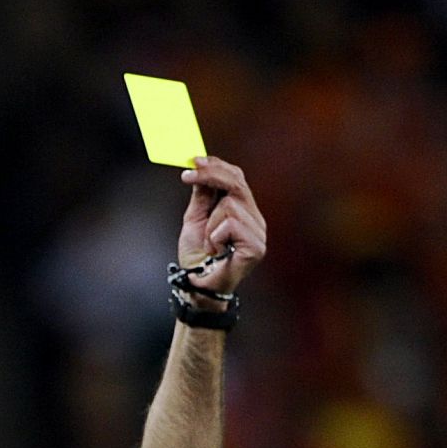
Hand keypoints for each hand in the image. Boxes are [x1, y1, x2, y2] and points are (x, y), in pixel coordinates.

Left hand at [177, 156, 266, 296]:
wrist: (197, 287)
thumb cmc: (197, 257)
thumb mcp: (195, 218)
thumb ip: (202, 194)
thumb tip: (201, 167)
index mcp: (244, 211)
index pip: (237, 178)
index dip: (217, 166)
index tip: (195, 160)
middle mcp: (256, 220)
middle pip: (237, 183)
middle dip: (210, 176)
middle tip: (187, 175)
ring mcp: (259, 234)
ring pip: (229, 205)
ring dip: (210, 223)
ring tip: (209, 243)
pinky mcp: (256, 247)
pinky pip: (230, 224)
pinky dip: (215, 236)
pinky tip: (216, 251)